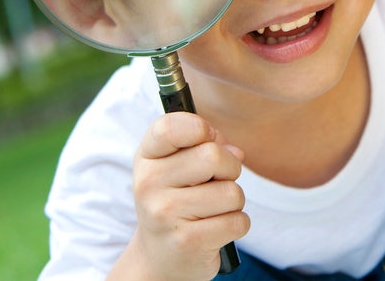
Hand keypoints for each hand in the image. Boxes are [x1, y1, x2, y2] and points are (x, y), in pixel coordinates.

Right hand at [114, 112, 248, 280]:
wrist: (159, 256)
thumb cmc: (176, 200)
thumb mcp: (177, 167)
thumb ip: (203, 146)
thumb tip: (235, 152)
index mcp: (147, 157)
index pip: (169, 127)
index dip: (199, 127)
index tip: (207, 138)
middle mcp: (149, 183)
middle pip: (213, 156)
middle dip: (229, 168)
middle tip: (217, 181)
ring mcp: (165, 214)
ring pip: (231, 192)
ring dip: (234, 201)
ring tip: (213, 210)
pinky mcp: (187, 242)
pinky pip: (238, 221)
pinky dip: (237, 224)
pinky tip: (215, 229)